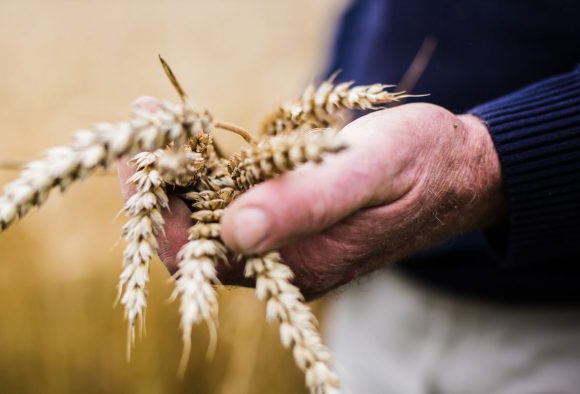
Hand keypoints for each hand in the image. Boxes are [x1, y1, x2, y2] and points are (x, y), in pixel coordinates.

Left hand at [119, 100, 505, 298]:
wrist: (458, 167)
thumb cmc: (419, 165)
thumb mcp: (365, 174)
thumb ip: (304, 204)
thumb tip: (233, 230)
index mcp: (293, 264)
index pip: (194, 253)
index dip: (154, 208)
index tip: (138, 154)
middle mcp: (279, 261)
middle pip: (190, 235)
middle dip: (158, 184)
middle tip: (142, 127)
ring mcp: (283, 240)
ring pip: (207, 215)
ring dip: (178, 171)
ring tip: (159, 121)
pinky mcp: (290, 215)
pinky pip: (232, 198)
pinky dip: (207, 166)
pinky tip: (195, 133)